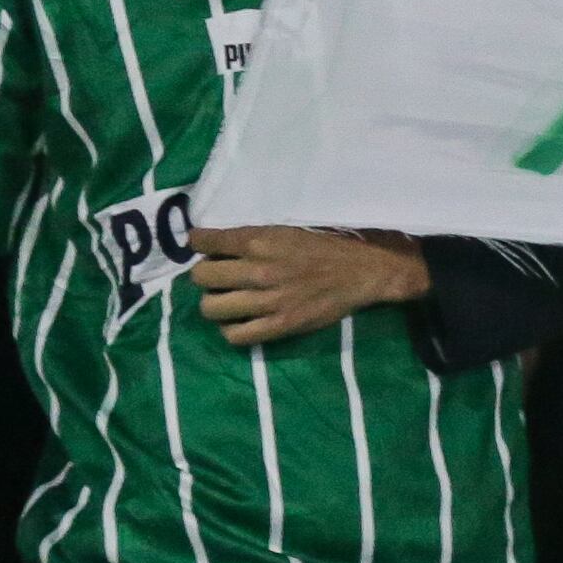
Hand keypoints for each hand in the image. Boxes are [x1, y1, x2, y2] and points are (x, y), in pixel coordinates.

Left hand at [189, 224, 430, 348]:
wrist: (365, 271)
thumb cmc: (328, 245)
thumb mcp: (290, 228)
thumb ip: (256, 235)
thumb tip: (218, 240)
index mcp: (263, 240)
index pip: (207, 241)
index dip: (198, 242)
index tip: (201, 245)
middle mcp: (260, 269)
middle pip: (202, 276)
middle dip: (205, 274)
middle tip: (218, 275)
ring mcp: (268, 300)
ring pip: (212, 307)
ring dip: (214, 302)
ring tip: (226, 299)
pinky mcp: (279, 325)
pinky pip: (234, 335)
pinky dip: (230, 328)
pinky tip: (238, 320)